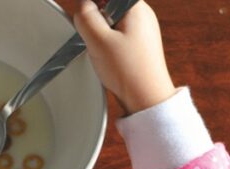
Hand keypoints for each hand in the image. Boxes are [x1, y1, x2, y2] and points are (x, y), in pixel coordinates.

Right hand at [73, 0, 176, 114]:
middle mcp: (142, 14)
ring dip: (101, 32)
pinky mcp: (139, 43)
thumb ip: (86, 16)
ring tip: (103, 50)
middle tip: (95, 38)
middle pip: (108, 4)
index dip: (92, 5)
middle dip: (95, 19)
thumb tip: (83, 5)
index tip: (86, 20)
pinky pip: (117, 34)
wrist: (147, 99)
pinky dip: (108, 42)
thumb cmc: (129, 71)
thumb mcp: (98, 40)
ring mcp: (142, 29)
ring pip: (111, 20)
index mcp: (135, 7)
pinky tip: (109, 57)